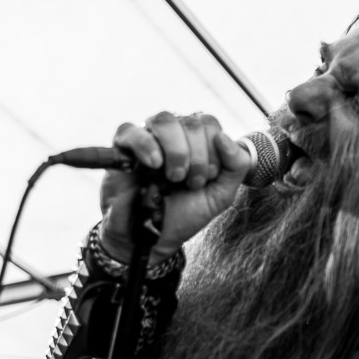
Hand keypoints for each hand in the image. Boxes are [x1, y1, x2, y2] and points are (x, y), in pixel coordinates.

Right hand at [99, 112, 250, 263]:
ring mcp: (147, 137)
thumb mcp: (221, 194)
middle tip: (190, 184)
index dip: (214, 151)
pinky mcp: (121, 147)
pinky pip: (132, 131)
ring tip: (173, 178)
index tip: (207, 179)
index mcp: (196, 140)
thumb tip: (224, 136)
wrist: (154, 237)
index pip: (209, 123)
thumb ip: (236, 166)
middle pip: (192, 122)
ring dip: (177, 152)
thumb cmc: (185, 214)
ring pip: (166, 121)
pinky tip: (154, 164)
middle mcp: (172, 133)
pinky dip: (147, 145)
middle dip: (198, 158)